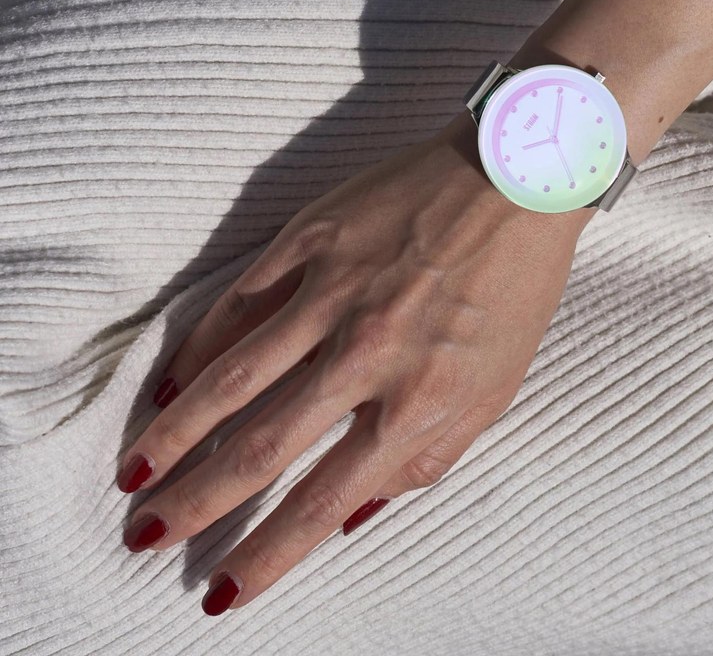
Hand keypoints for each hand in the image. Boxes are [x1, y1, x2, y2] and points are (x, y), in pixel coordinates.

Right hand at [115, 112, 592, 613]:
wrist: (520, 178)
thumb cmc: (516, 289)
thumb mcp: (495, 389)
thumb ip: (429, 456)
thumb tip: (354, 514)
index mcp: (419, 400)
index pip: (322, 500)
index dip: (266, 557)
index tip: (220, 593)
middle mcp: (368, 352)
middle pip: (260, 446)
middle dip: (195, 503)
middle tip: (143, 537)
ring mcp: (335, 291)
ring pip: (232, 376)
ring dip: (174, 433)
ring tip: (133, 475)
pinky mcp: (314, 238)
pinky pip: (241, 301)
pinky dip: (200, 346)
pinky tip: (172, 381)